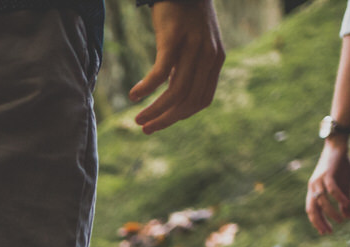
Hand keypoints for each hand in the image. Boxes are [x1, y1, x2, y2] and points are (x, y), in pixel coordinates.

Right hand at [130, 0, 224, 133]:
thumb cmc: (184, 13)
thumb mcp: (192, 42)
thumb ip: (187, 67)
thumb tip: (171, 92)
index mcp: (215, 60)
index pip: (201, 100)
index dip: (181, 115)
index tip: (163, 122)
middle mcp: (208, 55)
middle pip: (188, 100)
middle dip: (166, 120)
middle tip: (145, 129)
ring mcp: (192, 46)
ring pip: (176, 91)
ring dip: (156, 110)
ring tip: (138, 119)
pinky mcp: (174, 37)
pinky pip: (161, 72)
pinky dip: (148, 87)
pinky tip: (134, 95)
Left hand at [306, 141, 349, 234]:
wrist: (338, 146)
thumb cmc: (339, 166)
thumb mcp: (343, 185)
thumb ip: (344, 201)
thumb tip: (348, 216)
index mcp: (314, 190)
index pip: (312, 210)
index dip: (317, 222)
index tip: (325, 232)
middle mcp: (313, 186)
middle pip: (312, 208)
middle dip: (320, 221)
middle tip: (329, 232)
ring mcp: (319, 180)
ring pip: (322, 200)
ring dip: (331, 212)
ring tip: (341, 220)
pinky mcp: (327, 173)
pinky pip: (332, 189)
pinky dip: (339, 198)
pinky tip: (346, 205)